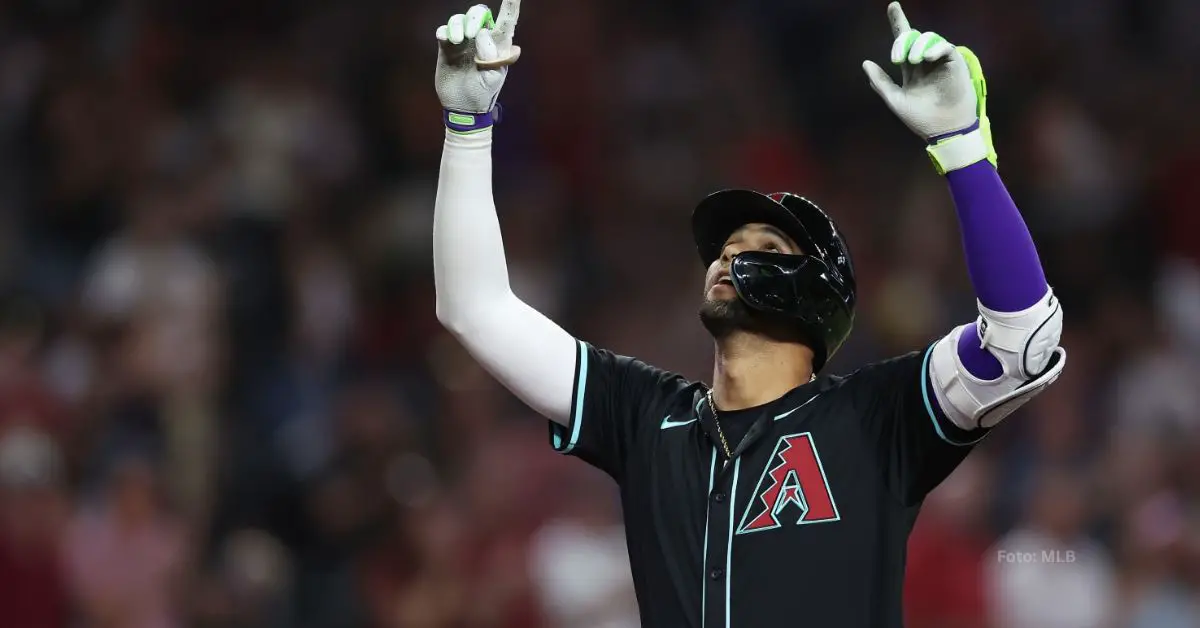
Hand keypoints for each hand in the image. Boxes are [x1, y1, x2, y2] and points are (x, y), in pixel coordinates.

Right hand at [435, 1, 521, 121]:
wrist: (462, 108)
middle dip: (475, 16)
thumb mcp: (492, 78)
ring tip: (457, 40)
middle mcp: (480, 40)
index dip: (510, 6)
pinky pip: (444, 31)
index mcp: (497, 46)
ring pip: (459, 19)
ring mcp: (463, 43)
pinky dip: (444, 30)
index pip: (506, 21)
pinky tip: (444, 38)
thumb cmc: (482, 94)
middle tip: (471, 33)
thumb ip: (492, 56)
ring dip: (458, 25)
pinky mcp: (447, 48)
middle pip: (479, 13)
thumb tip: (484, 33)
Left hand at [862, 2, 995, 170]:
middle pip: (913, 36)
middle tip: (896, 59)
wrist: (942, 130)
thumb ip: (880, 82)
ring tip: (912, 61)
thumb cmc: (920, 118)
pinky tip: (926, 58)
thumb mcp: (895, 100)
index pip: (903, 40)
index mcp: (910, 68)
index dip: (898, 22)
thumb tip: (865, 63)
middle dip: (902, 41)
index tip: (892, 6)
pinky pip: (945, 46)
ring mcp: (939, 61)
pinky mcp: (954, 63)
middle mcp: (924, 61)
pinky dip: (934, 48)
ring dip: (916, 45)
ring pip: (928, 38)